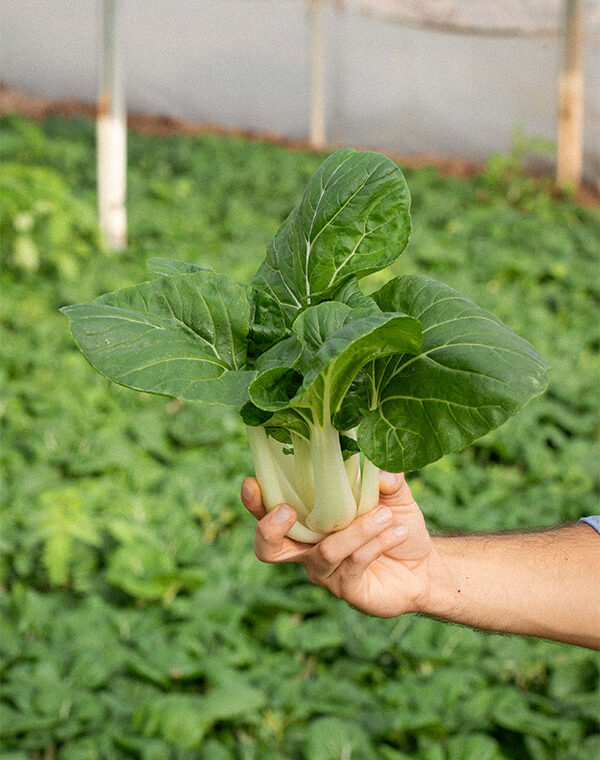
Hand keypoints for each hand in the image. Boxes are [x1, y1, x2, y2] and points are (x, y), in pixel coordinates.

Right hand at [240, 472, 434, 616]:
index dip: (255, 501)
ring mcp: (326, 573)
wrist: (425, 565)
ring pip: (326, 551)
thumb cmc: (396, 524)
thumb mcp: (392, 495)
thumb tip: (380, 471)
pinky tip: (396, 531)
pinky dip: (375, 543)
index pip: (269, 513)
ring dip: (355, 530)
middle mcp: (308, 549)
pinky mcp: (348, 590)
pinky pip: (353, 563)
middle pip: (269, 549)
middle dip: (269, 529)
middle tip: (285, 511)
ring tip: (384, 515)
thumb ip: (384, 480)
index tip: (252, 482)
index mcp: (308, 522)